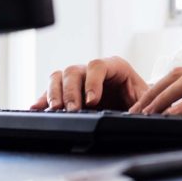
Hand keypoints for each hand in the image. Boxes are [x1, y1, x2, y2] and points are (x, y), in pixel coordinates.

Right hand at [30, 55, 148, 111]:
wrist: (136, 107)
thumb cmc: (141, 100)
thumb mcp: (145, 99)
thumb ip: (141, 103)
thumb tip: (137, 114)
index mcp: (115, 67)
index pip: (98, 66)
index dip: (93, 82)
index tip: (92, 101)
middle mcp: (93, 70)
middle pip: (74, 71)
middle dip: (71, 91)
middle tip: (72, 109)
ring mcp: (79, 80)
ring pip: (59, 77)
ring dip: (54, 93)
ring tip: (55, 110)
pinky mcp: (68, 93)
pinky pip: (50, 91)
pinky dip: (42, 99)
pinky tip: (36, 108)